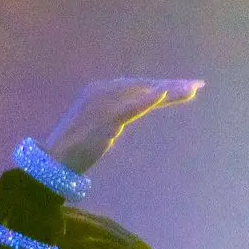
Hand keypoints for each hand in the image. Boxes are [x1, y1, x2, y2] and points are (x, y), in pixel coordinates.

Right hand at [41, 77, 203, 173]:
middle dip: (170, 86)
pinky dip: (147, 99)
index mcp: (98, 91)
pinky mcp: (105, 119)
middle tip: (196, 85)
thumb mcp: (94, 127)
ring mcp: (103, 104)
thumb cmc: (71, 151)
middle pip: (143, 86)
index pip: (135, 85)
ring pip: (143, 93)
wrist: (52, 163)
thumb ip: (111, 118)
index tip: (181, 87)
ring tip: (191, 89)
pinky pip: (131, 107)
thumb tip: (123, 117)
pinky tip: (163, 93)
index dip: (159, 85)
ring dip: (169, 91)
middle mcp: (101, 91)